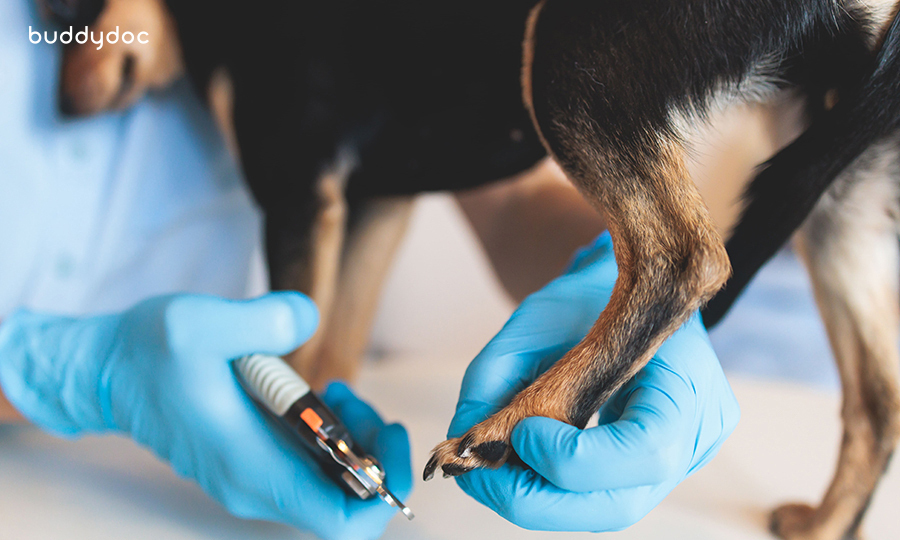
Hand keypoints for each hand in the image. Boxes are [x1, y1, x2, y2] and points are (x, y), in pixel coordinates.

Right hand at [0, 293, 411, 539]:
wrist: (105, 371)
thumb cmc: (147, 352)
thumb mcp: (202, 323)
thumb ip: (264, 320)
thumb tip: (308, 320)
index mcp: (252, 468)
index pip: (340, 521)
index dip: (382, 489)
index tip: (390, 436)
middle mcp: (255, 486)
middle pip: (346, 499)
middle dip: (373, 450)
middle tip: (356, 397)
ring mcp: (252, 479)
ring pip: (331, 483)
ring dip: (353, 440)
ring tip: (338, 391)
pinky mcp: (251, 463)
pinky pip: (311, 467)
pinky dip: (330, 437)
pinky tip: (319, 396)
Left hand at [447, 232, 739, 530]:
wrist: (633, 286)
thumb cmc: (593, 294)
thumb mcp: (537, 317)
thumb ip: (494, 375)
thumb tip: (461, 440)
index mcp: (687, 381)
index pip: (646, 451)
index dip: (575, 460)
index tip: (522, 433)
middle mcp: (697, 431)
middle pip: (620, 504)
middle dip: (540, 499)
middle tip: (483, 476)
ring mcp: (683, 457)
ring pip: (606, 509)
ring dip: (539, 499)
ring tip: (494, 468)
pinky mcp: (657, 468)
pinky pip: (602, 495)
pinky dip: (554, 488)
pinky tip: (524, 462)